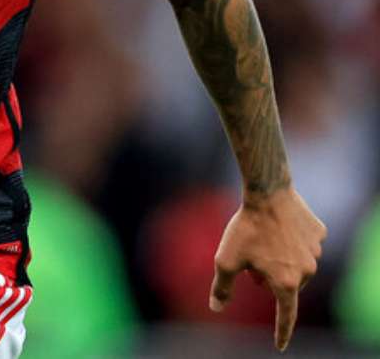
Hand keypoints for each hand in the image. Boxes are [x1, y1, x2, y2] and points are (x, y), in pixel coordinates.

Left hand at [209, 186, 325, 350]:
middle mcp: (307, 271)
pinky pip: (305, 242)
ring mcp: (316, 251)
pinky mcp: (320, 233)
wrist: (267, 192)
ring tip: (264, 239)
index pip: (285, 315)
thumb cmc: (245, 228)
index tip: (280, 345)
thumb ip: (222, 287)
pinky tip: (279, 225)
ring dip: (282, 259)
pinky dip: (292, 240)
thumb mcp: (226, 260)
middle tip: (252, 263)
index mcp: (286, 282)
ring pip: (297, 263)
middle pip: (287, 283)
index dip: (282, 331)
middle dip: (270, 277)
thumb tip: (216, 308)